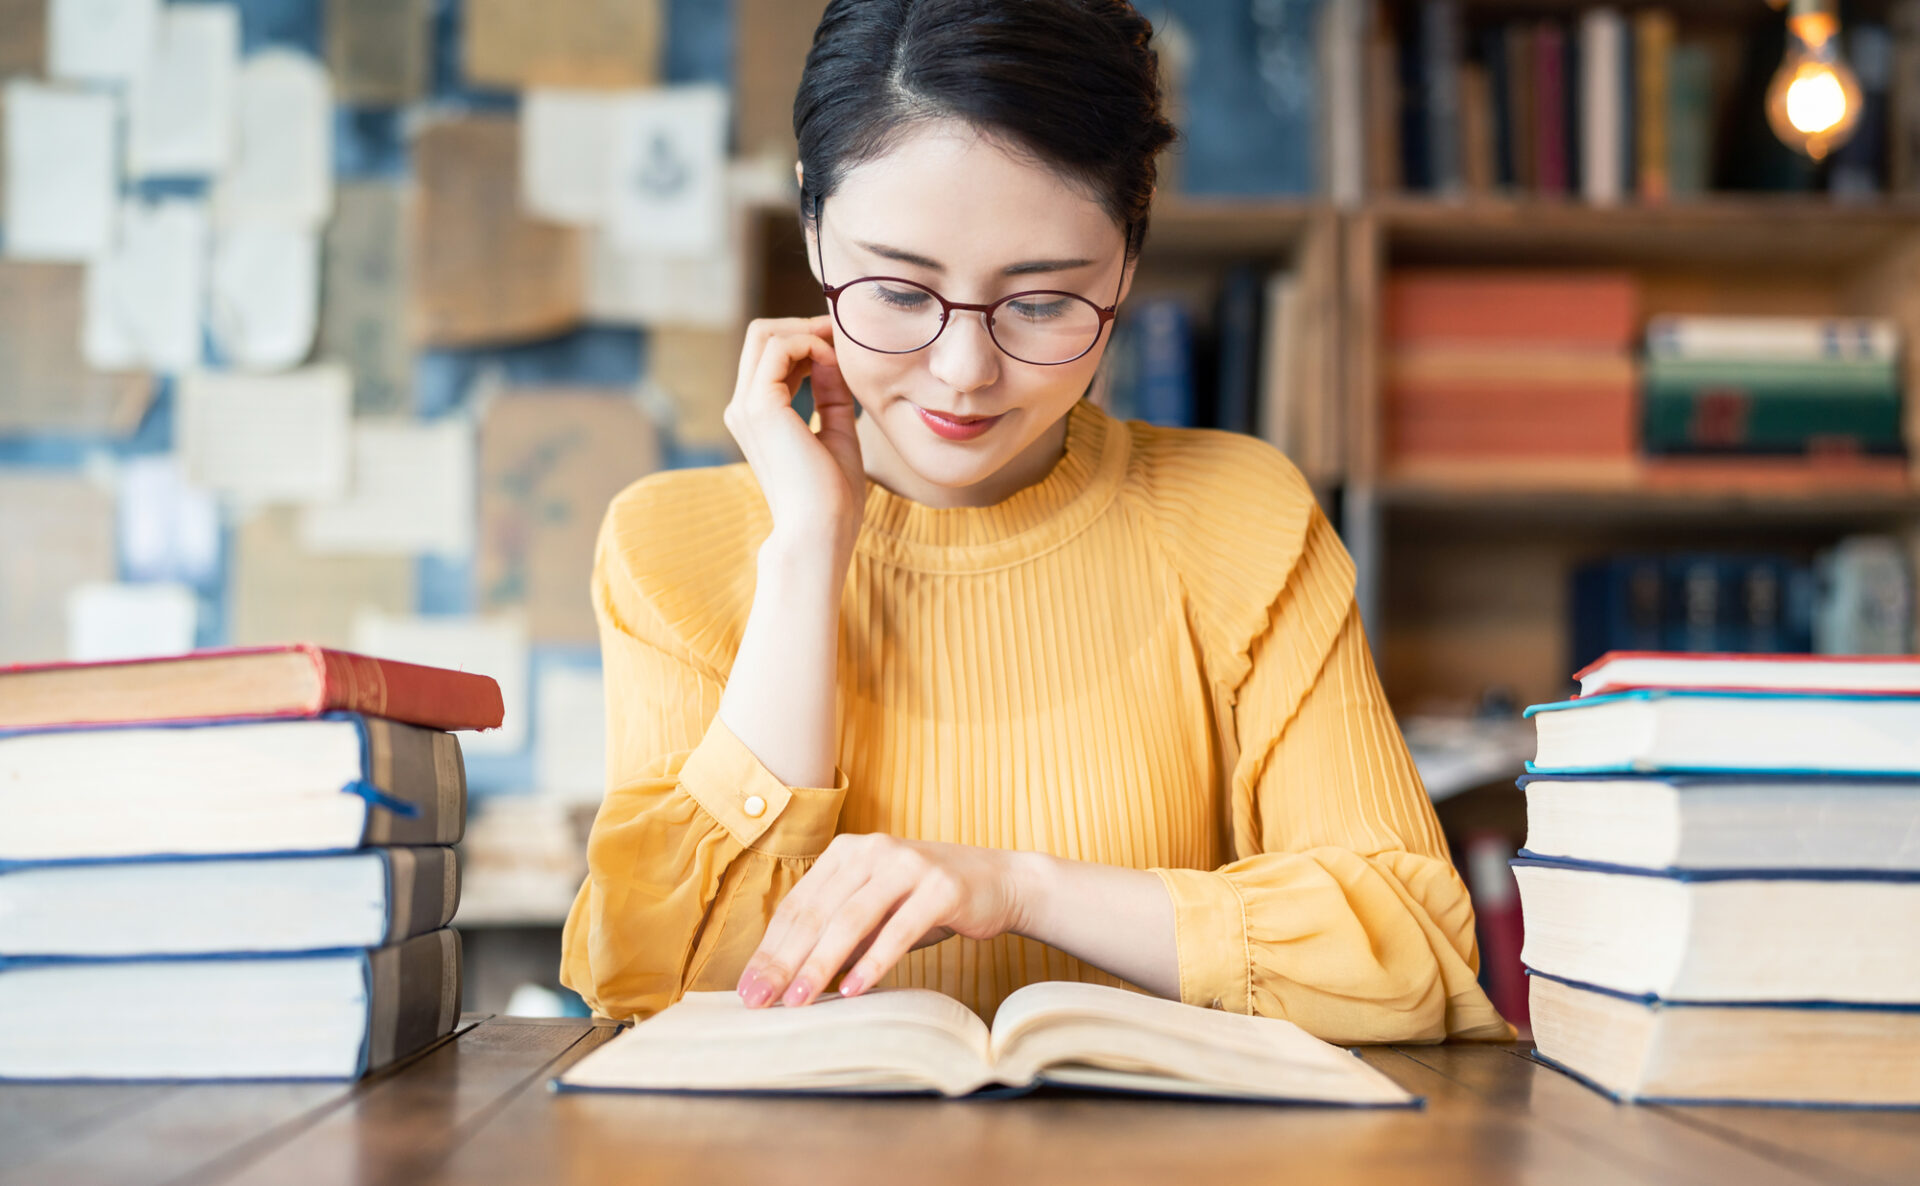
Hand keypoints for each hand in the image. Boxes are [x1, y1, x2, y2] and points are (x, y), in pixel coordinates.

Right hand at [723, 316, 864, 558]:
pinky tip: (834, 363)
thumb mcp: (838, 432)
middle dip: (806, 325)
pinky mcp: (759, 406)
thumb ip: (832, 394)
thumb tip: (832, 356)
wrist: (820, 533)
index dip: (808, 338)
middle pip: (762, 335)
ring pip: (765, 334)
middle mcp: (744, 408)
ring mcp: (747, 406)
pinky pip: (779, 347)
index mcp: (758, 417)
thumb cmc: (833, 497)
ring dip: (809, 331)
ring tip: (842, 348)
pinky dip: (810, 343)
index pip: (772, 355)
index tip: (844, 343)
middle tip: (844, 332)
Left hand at [735, 834, 1033, 1007]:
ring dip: (821, 964)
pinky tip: (855, 989)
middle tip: (761, 1001)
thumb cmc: (925, 902)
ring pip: (852, 919)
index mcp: (846, 853)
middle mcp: (872, 850)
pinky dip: (874, 961)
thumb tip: (783, 978)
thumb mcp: (875, 912)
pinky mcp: (941, 886)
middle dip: (785, 961)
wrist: (998, 881)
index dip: (770, 949)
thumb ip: (835, 932)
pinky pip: (899, 928)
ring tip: (799, 1000)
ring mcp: (907, 865)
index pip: (798, 905)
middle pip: (818, 913)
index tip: (750, 989)